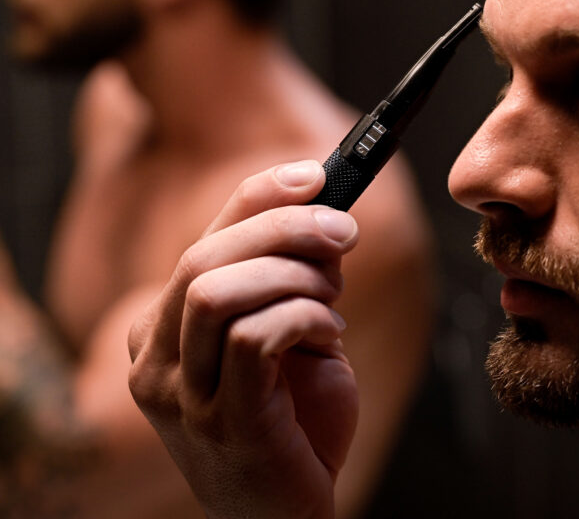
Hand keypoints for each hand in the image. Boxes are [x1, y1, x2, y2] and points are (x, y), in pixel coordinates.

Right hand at [128, 161, 359, 518]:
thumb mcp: (292, 329)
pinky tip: (328, 332)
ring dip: (291, 277)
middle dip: (284, 229)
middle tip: (343, 230)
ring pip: (216, 292)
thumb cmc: (292, 415)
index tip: (315, 174)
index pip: (204, 240)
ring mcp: (180, 396)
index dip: (259, 197)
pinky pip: (253, 338)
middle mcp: (155, 359)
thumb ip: (292, 278)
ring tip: (331, 297)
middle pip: (204, 259)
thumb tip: (322, 217)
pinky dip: (301, 317)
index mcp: (164, 327)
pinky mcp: (220, 423)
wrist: (290, 509)